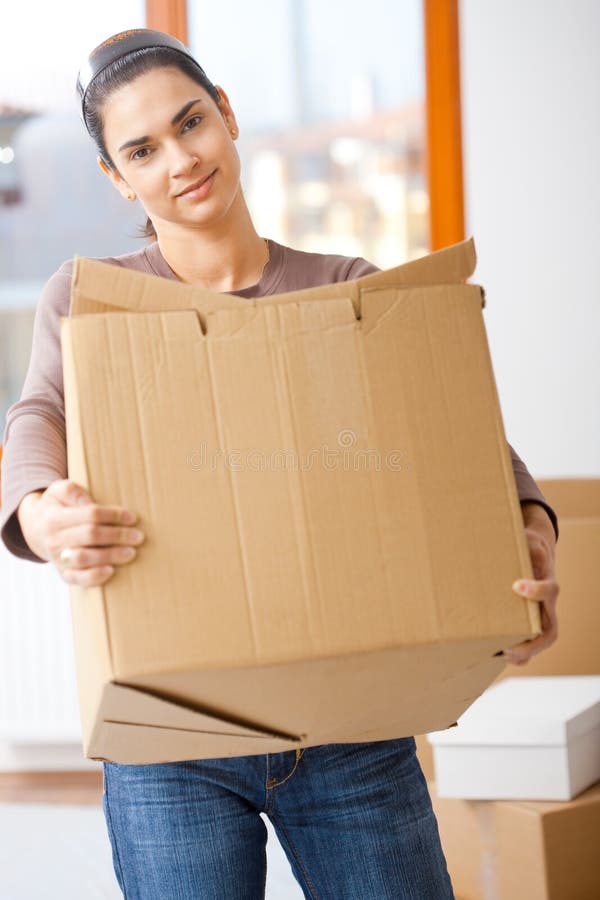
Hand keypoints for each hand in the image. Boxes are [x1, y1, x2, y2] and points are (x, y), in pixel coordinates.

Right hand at [17, 479, 144, 586]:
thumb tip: (89, 503)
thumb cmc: (57, 507)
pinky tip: (111, 571)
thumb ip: (73, 491)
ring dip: (110, 555)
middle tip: (138, 536)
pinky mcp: (63, 573)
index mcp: (54, 517)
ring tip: (131, 552)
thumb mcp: (59, 491)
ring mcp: (58, 558)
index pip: (90, 514)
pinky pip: (77, 579)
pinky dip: (94, 576)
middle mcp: (54, 539)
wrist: (37, 531)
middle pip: (90, 536)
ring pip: (84, 558)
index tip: (132, 517)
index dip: (113, 515)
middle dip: (118, 535)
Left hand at [503, 502, 558, 664]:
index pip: (550, 589)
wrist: (535, 555)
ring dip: (523, 654)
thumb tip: (531, 547)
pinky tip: (495, 656)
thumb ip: (529, 544)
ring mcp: (540, 616)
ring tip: (499, 655)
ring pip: (540, 642)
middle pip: (550, 630)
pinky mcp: (529, 623)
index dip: (537, 589)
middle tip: (507, 647)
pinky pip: (529, 645)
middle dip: (531, 643)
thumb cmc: (529, 548)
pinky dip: (516, 655)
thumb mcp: (528, 540)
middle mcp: (547, 605)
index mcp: (548, 582)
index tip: (517, 585)